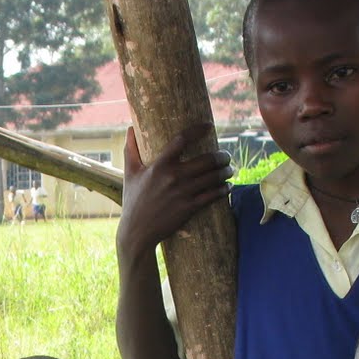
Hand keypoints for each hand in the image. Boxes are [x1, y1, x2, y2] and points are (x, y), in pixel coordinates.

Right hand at [116, 124, 231, 264]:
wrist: (137, 232)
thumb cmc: (133, 201)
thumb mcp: (129, 174)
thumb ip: (130, 149)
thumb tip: (129, 129)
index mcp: (160, 165)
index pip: (183, 139)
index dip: (198, 130)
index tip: (209, 126)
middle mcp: (173, 176)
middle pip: (207, 159)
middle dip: (222, 156)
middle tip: (226, 156)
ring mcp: (183, 193)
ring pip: (214, 177)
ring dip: (226, 171)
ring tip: (229, 169)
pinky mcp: (189, 208)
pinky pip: (213, 195)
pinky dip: (224, 190)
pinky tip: (228, 187)